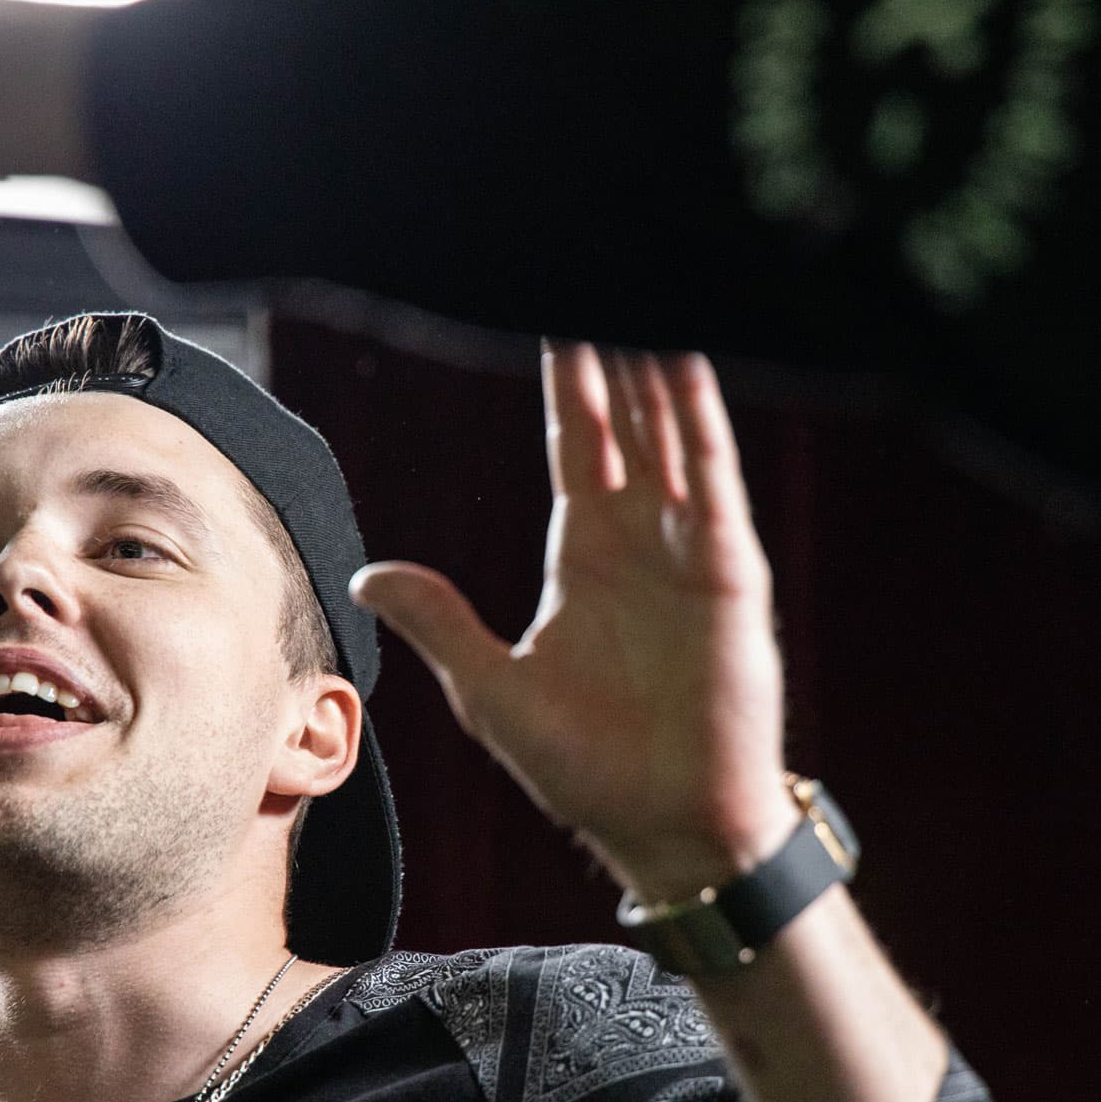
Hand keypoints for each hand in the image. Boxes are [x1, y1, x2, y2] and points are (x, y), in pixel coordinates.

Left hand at [352, 344, 799, 902]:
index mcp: (585, 555)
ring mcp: (689, 550)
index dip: (566, 379)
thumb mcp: (492, 692)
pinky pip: (713, 482)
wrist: (669, 827)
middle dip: (611, 351)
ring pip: (672, 435)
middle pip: (625, 420)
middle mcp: (641, 538)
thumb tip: (372, 574)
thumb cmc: (589, 770)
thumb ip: (441, 622)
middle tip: (592, 274)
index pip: (574, 442)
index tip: (553, 315)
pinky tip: (688, 366)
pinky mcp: (728, 574)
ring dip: (657, 368)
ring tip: (640, 296)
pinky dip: (702, 423)